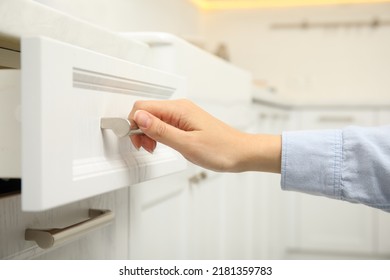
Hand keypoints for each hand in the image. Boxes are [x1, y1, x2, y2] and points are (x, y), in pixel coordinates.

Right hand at [128, 99, 280, 172]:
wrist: (241, 153)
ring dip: (148, 133)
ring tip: (154, 148)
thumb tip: (139, 118)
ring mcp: (183, 115)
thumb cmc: (221, 149)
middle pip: (146, 111)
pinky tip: (162, 145)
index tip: (135, 141)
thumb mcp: (187, 144)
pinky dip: (158, 134)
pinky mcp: (186, 123)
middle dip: (139, 129)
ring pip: (154, 118)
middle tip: (145, 147)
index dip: (133, 123)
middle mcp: (180, 108)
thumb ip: (161, 131)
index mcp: (178, 109)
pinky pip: (164, 124)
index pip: (143, 107)